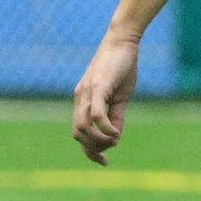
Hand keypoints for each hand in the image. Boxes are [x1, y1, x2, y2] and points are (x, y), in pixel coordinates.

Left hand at [71, 32, 140, 163]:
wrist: (122, 40)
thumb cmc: (122, 66)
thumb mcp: (120, 95)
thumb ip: (116, 115)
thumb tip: (115, 135)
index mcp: (84, 100)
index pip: (78, 131)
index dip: (89, 150)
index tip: (103, 160)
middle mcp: (81, 98)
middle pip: (77, 133)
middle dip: (92, 149)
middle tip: (110, 152)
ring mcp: (87, 92)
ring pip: (83, 127)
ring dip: (98, 140)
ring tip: (114, 140)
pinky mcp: (97, 87)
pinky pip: (95, 114)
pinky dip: (104, 128)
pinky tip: (115, 132)